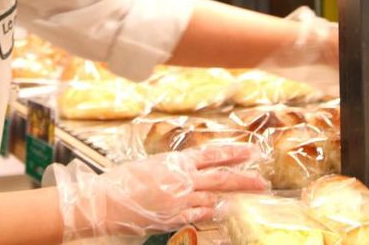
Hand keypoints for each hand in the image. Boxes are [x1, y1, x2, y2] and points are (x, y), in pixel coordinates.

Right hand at [49, 143, 267, 239]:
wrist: (105, 202)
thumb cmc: (122, 181)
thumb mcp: (150, 166)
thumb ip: (172, 168)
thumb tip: (186, 170)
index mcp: (174, 161)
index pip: (210, 154)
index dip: (232, 152)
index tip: (250, 151)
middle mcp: (181, 179)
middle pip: (221, 177)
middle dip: (245, 178)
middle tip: (263, 181)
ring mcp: (180, 200)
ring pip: (215, 197)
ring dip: (233, 197)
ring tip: (249, 197)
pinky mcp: (175, 218)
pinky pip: (200, 215)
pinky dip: (212, 212)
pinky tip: (222, 211)